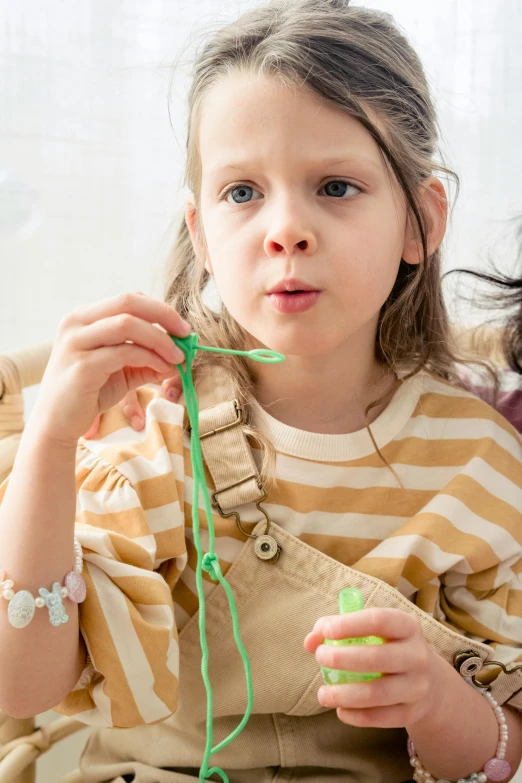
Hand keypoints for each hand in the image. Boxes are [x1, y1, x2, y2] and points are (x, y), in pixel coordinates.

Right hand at [29, 292, 189, 447]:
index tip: (182, 328)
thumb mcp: (122, 371)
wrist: (57, 423)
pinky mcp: (82, 366)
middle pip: (128, 302)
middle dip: (164, 316)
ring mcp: (76, 343)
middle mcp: (76, 323)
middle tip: (186, 334)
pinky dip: (150, 358)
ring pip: (127, 324)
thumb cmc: (89, 393)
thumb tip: (181, 353)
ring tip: (178, 357)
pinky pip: (124, 353)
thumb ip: (147, 358)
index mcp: (84, 317)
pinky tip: (162, 370)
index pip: (128, 299)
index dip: (160, 310)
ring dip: (160, 339)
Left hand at [304, 607, 441, 728]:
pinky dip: (356, 716)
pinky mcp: (412, 713)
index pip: (378, 620)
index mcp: (407, 626)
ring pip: (377, 693)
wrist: (430, 683)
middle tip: (320, 657)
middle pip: (377, 657)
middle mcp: (417, 655)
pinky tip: (340, 710)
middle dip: (342, 658)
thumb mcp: (371, 630)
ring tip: (322, 694)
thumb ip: (337, 628)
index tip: (326, 631)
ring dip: (344, 694)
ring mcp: (417, 686)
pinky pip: (380, 718)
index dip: (349, 625)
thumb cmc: (388, 647)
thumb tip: (310, 641)